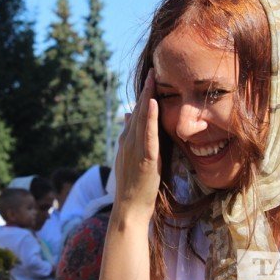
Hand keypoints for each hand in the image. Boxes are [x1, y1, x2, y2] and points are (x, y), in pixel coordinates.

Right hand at [114, 68, 160, 222]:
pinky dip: (150, 118)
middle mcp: (128, 141)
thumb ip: (131, 136)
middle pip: (137, 110)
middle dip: (145, 90)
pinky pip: (148, 134)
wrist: (129, 209)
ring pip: (141, 118)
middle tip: (153, 70)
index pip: (135, 114)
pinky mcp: (145, 158)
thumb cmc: (134, 186)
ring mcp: (135, 149)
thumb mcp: (131, 156)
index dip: (143, 96)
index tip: (150, 79)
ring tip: (152, 78)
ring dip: (147, 97)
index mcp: (126, 141)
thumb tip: (127, 115)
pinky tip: (153, 103)